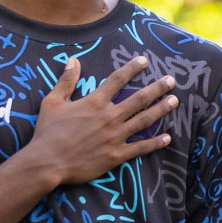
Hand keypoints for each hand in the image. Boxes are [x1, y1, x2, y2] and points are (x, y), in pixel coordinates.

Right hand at [24, 56, 177, 186]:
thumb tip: (73, 60)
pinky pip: (140, 148)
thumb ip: (66, 81)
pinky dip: (155, 143)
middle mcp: (109, 117)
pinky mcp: (116, 155)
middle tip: (172, 80)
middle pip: (138, 99)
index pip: (117, 80)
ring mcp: (115, 136)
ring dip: (161, 110)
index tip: (144, 60)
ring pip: (144, 120)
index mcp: (94, 102)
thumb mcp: (52, 102)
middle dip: (157, 88)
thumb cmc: (47, 132)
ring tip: (175, 101)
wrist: (46, 162)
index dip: (132, 68)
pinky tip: (167, 138)